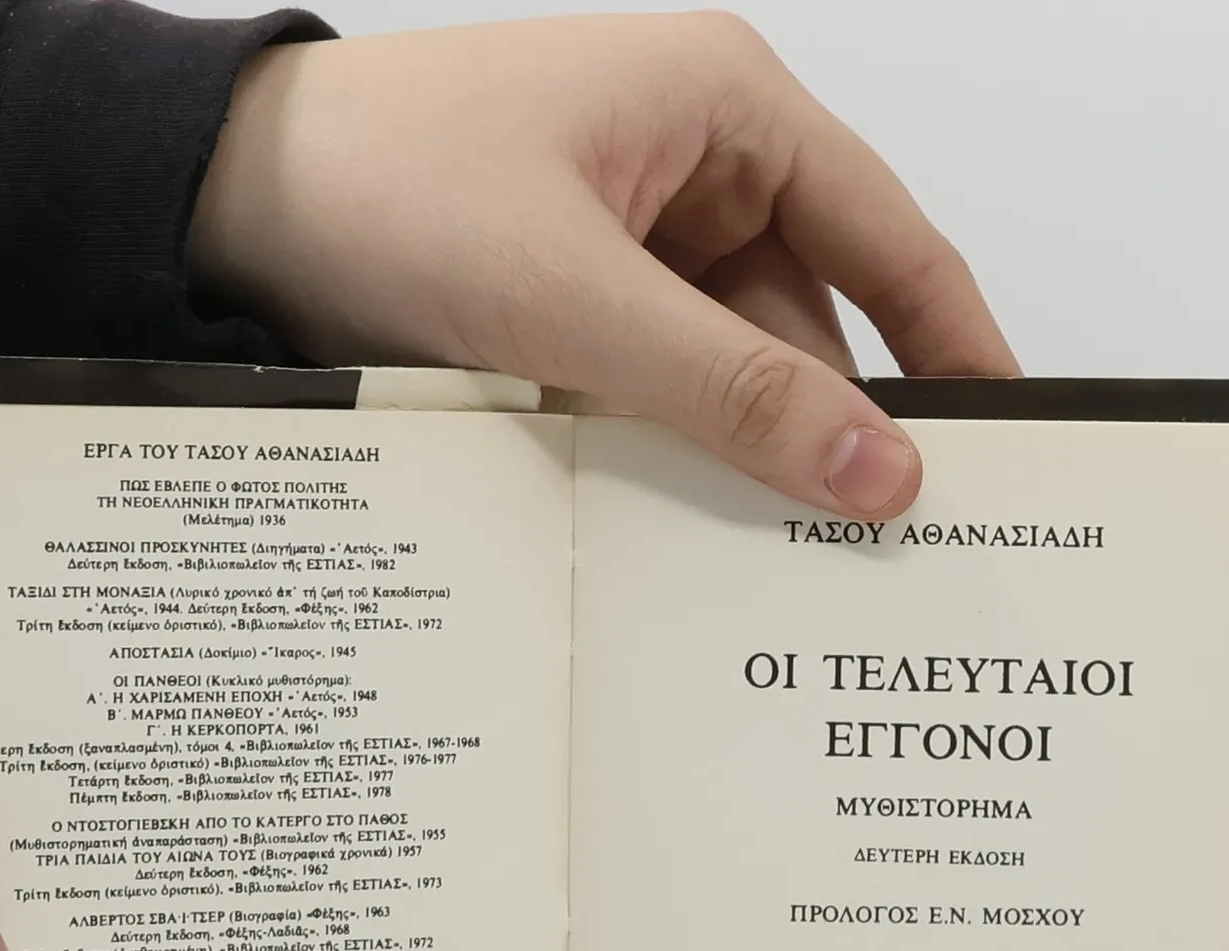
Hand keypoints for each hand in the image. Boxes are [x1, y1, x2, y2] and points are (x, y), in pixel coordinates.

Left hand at [189, 10, 1018, 518]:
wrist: (222, 202)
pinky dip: (667, 447)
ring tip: (764, 562)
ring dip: (734, 453)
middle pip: (812, 322)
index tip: (1007, 450)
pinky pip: (659, 383)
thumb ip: (733, 389)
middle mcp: (697, 165)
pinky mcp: (577, 298)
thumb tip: (878, 469)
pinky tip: (676, 520)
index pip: (894, 241)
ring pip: (730, 367)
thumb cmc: (387, 186)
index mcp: (728, 110)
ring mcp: (634, 236)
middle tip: (872, 558)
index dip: (958, 350)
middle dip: (828, 434)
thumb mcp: (576, 300)